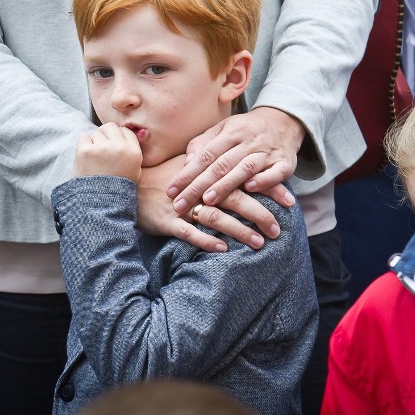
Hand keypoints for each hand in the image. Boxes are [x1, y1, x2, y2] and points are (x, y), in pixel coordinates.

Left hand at [72, 123, 141, 181]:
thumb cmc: (116, 187)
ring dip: (94, 141)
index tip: (113, 147)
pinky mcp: (86, 150)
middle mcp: (120, 147)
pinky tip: (87, 157)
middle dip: (105, 135)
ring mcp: (102, 148)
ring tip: (95, 157)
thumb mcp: (134, 169)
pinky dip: (84, 145)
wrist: (100, 202)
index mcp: (134, 152)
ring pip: (96, 132)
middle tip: (102, 149)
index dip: (118, 137)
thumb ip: (131, 150)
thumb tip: (124, 131)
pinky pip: (84, 137)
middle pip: (110, 127)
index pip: (125, 131)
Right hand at [137, 156, 279, 251]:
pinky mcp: (166, 220)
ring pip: (215, 217)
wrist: (126, 184)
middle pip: (234, 198)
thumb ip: (218, 168)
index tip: (289, 201)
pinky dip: (206, 240)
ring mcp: (181, 204)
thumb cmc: (165, 177)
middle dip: (259, 213)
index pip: (244, 178)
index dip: (267, 189)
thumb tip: (250, 175)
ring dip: (239, 230)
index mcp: (207, 171)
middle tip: (278, 229)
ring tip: (259, 243)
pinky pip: (188, 232)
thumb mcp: (191, 166)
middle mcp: (196, 186)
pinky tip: (223, 249)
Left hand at [166, 107, 302, 215]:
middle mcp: (249, 141)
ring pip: (244, 168)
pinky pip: (276, 173)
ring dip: (227, 184)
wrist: (285, 121)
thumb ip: (203, 144)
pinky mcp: (285, 163)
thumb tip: (186, 164)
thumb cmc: (247, 130)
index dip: (187, 174)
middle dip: (199, 186)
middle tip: (181, 204)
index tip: (171, 191)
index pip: (205, 155)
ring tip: (208, 200)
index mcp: (231, 132)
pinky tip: (250, 189)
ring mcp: (268, 152)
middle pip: (221, 165)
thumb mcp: (224, 129)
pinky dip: (264, 180)